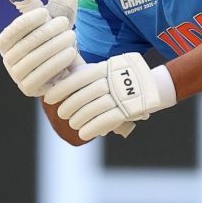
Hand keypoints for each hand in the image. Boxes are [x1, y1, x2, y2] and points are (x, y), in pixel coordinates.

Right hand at [0, 0, 79, 97]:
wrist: (65, 69)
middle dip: (48, 31)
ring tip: (72, 36)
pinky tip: (71, 52)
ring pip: (36, 58)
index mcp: (6, 42)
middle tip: (65, 24)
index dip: (28, 21)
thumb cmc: (57, 41)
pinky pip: (42, 75)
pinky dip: (57, 62)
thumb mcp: (56, 22)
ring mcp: (16, 76)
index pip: (13, 30)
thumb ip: (59, 6)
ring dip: (55, 45)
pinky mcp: (28, 89)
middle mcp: (7, 60)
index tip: (45, 12)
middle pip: (27, 43)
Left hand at [46, 50, 176, 140]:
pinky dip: (93, 128)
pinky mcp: (129, 110)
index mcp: (104, 69)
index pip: (79, 78)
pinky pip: (107, 120)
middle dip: (69, 105)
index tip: (49, 97)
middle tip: (61, 113)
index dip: (61, 88)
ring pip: (94, 108)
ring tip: (72, 124)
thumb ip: (85, 73)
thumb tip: (59, 78)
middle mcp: (112, 81)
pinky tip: (83, 134)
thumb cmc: (121, 80)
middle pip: (84, 95)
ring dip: (79, 119)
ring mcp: (122, 95)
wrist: (152, 87)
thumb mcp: (105, 70)